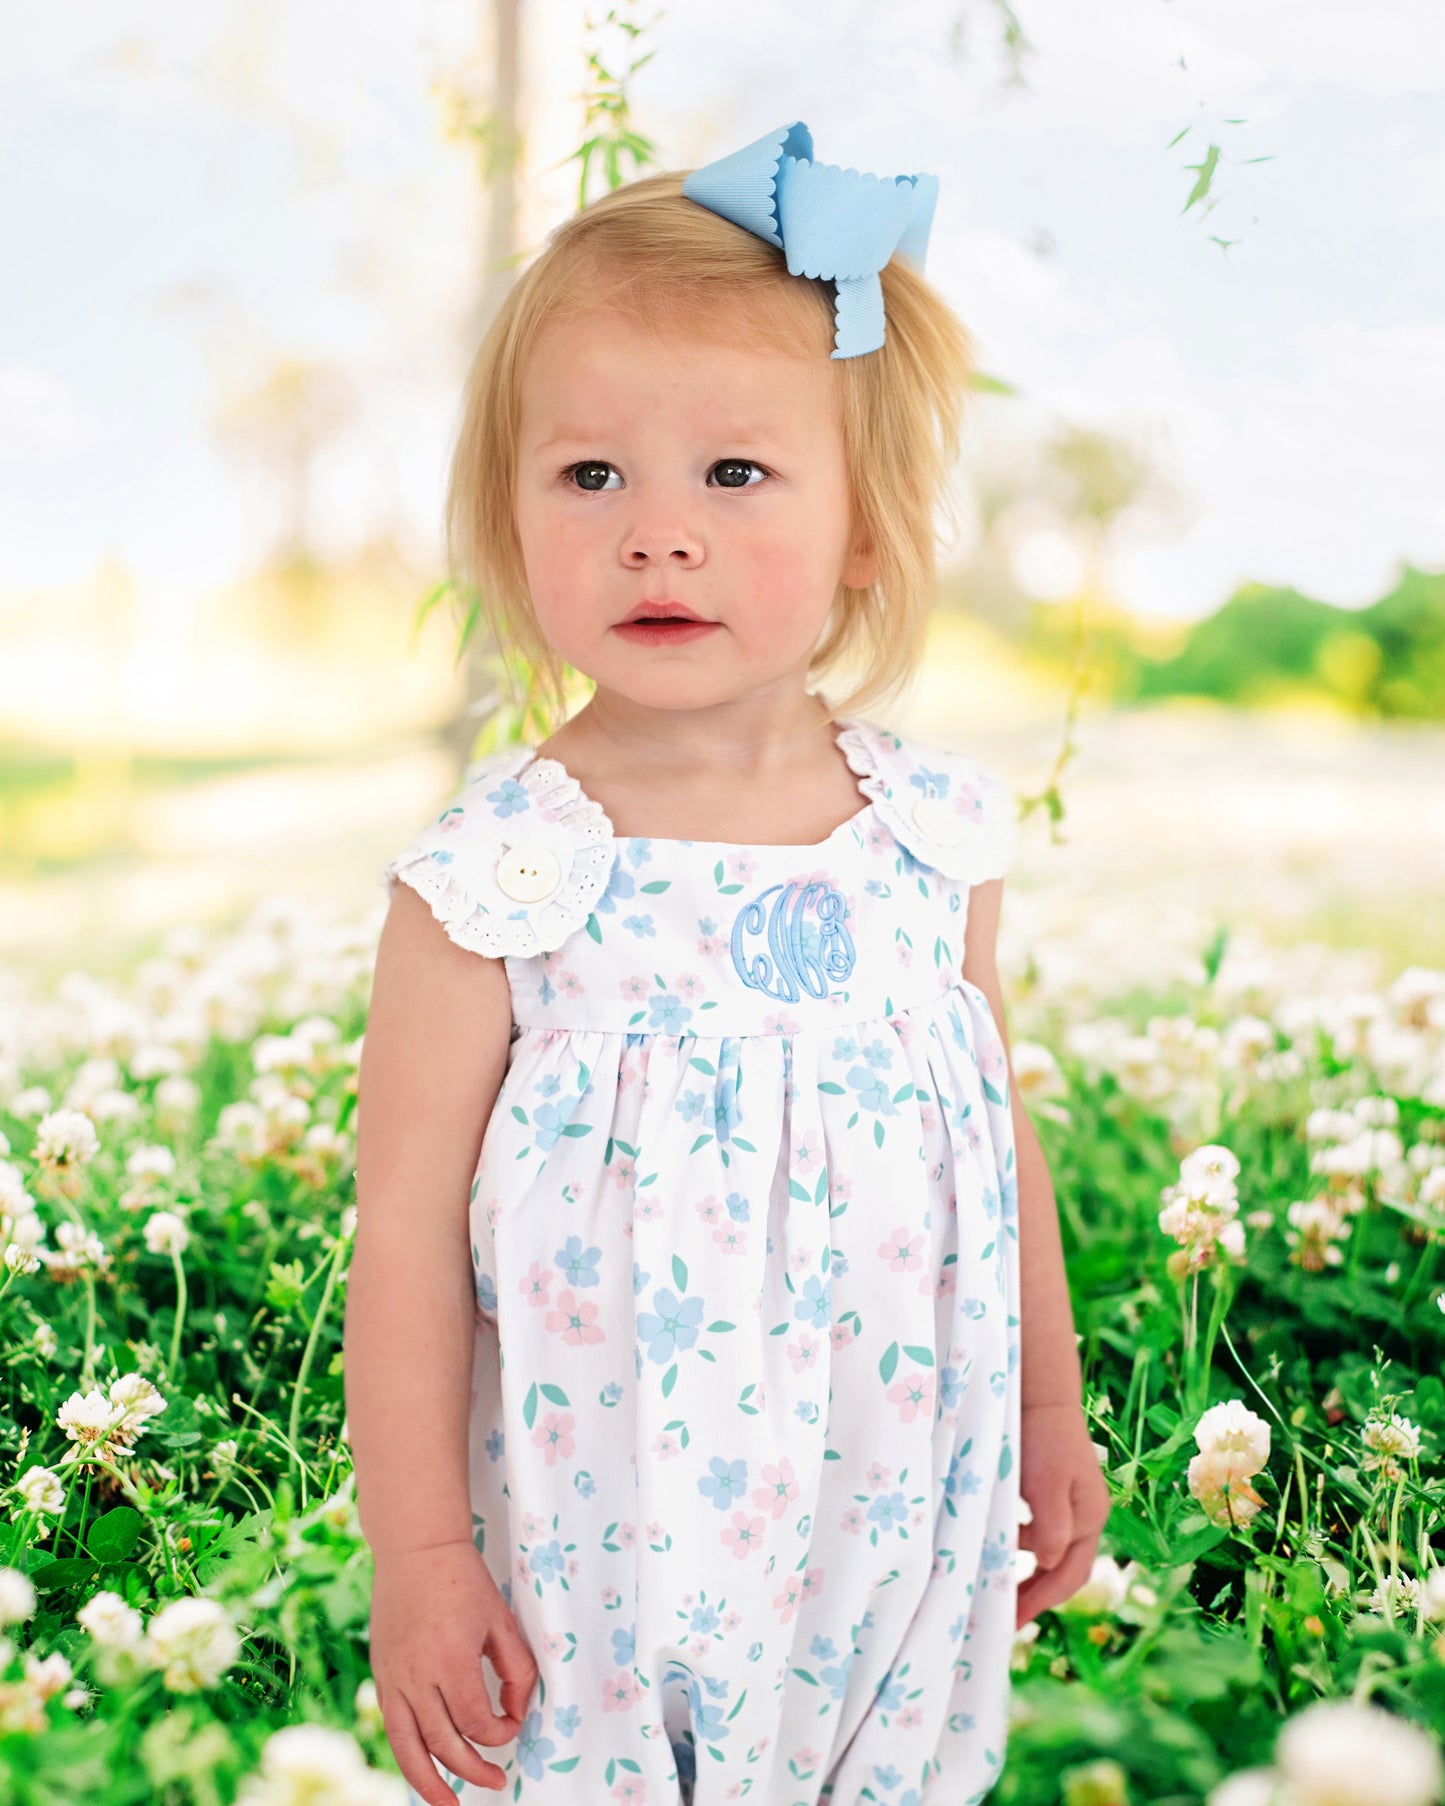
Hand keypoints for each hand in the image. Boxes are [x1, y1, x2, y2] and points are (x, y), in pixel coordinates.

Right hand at [367, 1539, 537, 1802]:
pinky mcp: (381, 1674)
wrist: (416, 1549)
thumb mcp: (501, 1621)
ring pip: (409, 1748)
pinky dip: (407, 1755)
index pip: (477, 1722)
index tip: (513, 1724)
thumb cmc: (463, 1580)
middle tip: (496, 1780)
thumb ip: (517, 1669)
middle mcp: (417, 1676)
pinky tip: (422, 1770)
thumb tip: (517, 1711)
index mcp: (451, 1660)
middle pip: (445, 1743)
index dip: (500, 1733)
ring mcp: (393, 1677)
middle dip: (473, 1769)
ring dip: (430, 1784)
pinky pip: (392, 1727)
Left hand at [1014, 1399, 1112, 1629]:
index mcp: (1090, 1518)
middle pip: (1063, 1569)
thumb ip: (1051, 1528)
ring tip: (995, 1583)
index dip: (1040, 1602)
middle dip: (1035, 1594)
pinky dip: (1020, 1543)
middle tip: (1003, 1616)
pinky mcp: (1053, 1488)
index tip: (1010, 1621)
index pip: (1069, 1576)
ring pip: (1050, 1550)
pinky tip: (998, 1542)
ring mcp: (1072, 1501)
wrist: (1037, 1391)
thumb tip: (1050, 1565)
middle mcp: (1085, 1514)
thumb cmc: (1041, 1437)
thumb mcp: (1046, 1485)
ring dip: (1026, 1570)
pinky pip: (1039, 1530)